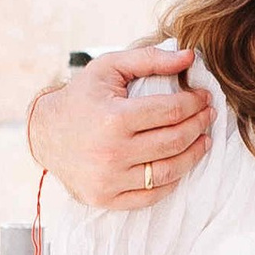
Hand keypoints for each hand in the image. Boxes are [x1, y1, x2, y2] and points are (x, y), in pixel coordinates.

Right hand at [32, 46, 213, 208]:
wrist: (46, 133)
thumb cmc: (82, 97)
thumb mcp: (110, 68)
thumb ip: (150, 59)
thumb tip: (190, 56)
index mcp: (113, 118)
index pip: (170, 111)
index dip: (195, 103)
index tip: (205, 97)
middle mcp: (111, 152)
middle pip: (174, 141)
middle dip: (199, 125)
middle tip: (208, 115)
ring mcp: (108, 179)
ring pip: (169, 171)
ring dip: (194, 154)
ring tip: (203, 139)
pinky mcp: (106, 199)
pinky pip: (152, 195)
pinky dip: (173, 180)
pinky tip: (181, 163)